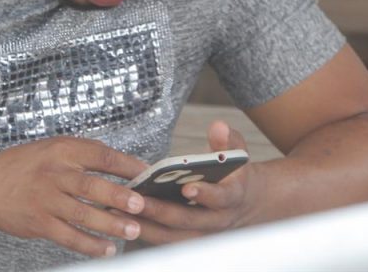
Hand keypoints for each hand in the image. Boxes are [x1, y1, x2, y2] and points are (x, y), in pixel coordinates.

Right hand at [0, 136, 149, 258]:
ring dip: (111, 224)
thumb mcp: (52, 149)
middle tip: (142, 205)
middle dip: (120, 197)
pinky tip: (107, 249)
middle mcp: (54, 173)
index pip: (101, 155)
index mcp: (62, 150)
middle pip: (93, 186)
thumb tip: (122, 165)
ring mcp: (45, 199)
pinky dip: (90, 245)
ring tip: (132, 231)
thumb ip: (83, 155)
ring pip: (83, 214)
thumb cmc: (24, 167)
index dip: (128, 165)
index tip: (148, 174)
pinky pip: (69, 236)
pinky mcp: (39, 223)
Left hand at [132, 121, 258, 244]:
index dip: (205, 193)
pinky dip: (144, 231)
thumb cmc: (233, 174)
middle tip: (138, 200)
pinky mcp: (187, 240)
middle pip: (188, 220)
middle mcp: (217, 220)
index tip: (187, 186)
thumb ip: (227, 140)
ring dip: (147, 225)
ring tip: (121, 211)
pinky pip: (164, 240)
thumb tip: (219, 126)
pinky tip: (122, 219)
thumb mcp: (236, 154)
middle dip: (162, 211)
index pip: (221, 197)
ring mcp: (202, 234)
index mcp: (232, 196)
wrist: (245, 205)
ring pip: (173, 236)